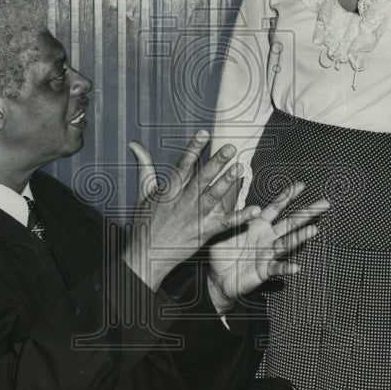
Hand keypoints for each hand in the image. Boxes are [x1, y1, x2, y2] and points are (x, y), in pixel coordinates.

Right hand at [124, 131, 260, 290]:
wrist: (146, 255)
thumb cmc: (145, 222)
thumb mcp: (143, 192)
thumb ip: (144, 166)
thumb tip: (135, 144)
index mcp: (170, 190)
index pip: (183, 165)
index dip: (192, 148)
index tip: (203, 133)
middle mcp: (184, 202)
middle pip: (201, 179)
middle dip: (216, 163)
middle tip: (230, 148)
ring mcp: (195, 217)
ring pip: (213, 198)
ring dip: (227, 183)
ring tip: (239, 168)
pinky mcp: (204, 232)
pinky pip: (225, 224)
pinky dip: (240, 217)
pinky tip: (255, 210)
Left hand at [207, 181, 329, 313]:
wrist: (218, 277)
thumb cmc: (222, 250)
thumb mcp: (223, 225)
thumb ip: (228, 206)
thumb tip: (227, 183)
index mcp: (259, 224)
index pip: (276, 207)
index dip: (288, 196)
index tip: (301, 185)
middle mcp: (268, 237)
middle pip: (290, 222)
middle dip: (307, 212)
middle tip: (325, 203)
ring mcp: (268, 253)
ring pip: (287, 243)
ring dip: (300, 237)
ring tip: (313, 230)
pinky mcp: (263, 270)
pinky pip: (276, 268)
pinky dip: (286, 268)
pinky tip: (296, 267)